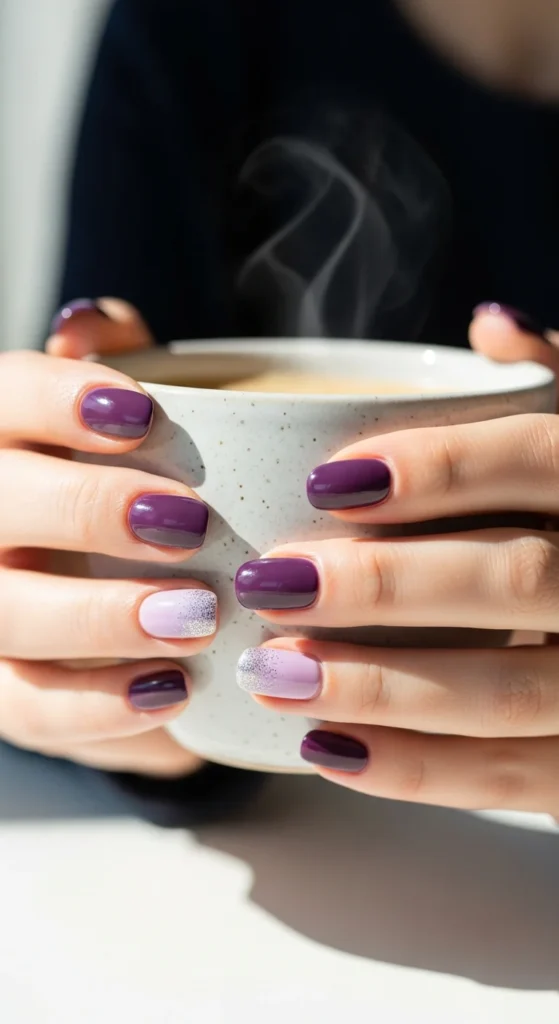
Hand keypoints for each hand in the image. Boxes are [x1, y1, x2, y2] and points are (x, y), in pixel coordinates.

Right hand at [0, 298, 214, 776]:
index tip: (143, 414)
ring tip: (198, 616)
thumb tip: (89, 325)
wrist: (101, 610)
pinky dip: (102, 704)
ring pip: (8, 614)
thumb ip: (113, 365)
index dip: (59, 401)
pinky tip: (176, 688)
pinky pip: (32, 707)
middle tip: (187, 524)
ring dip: (102, 617)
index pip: (3, 399)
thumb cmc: (119, 493)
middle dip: (87, 509)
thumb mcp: (120, 427)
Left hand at [236, 304, 558, 816]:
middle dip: (384, 583)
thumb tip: (493, 326)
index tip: (325, 479)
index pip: (541, 459)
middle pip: (515, 576)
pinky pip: (508, 778)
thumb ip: (555, 392)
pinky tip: (323, 746)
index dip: (438, 466)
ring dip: (376, 684)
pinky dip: (413, 769)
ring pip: (505, 690)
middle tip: (271, 582)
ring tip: (268, 669)